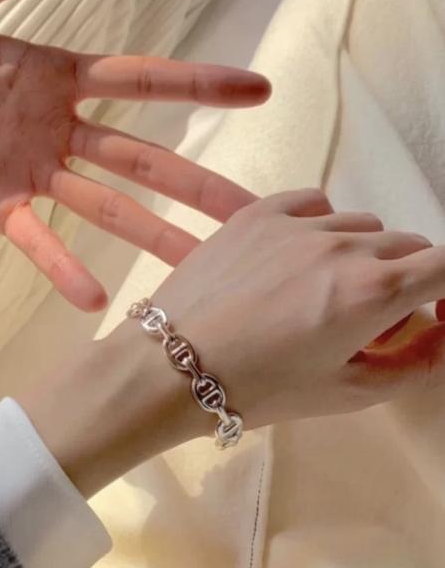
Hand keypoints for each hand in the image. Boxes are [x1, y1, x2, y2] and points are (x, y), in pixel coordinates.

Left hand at [0, 0, 270, 310]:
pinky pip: (39, 241)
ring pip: (106, 206)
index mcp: (54, 76)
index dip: (198, 85)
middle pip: (142, 159)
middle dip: (197, 183)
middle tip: (253, 213)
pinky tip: (97, 299)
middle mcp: (56, 129)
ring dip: (153, 234)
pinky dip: (65, 267)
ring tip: (200, 263)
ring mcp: (31, 173)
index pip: (140, 81)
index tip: (255, 88)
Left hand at [148, 188, 444, 427]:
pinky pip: (313, 202)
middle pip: (406, 245)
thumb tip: (444, 332)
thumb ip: (416, 363)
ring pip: (360, 224)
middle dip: (404, 278)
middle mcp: (343, 245)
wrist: (175, 364)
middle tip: (369, 315)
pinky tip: (300, 252)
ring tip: (325, 287)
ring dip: (361, 252)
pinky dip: (322, 223)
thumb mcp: (349, 391)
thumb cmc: (263, 387)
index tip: (432, 313)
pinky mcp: (257, 213)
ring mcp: (297, 223)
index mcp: (375, 290)